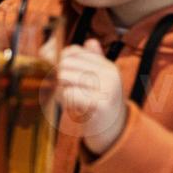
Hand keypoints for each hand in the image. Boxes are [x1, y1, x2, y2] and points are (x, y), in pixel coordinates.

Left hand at [55, 38, 126, 153]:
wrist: (112, 132)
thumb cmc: (96, 103)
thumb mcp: (94, 80)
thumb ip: (84, 61)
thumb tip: (87, 41)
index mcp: (106, 65)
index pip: (71, 51)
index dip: (60, 62)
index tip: (63, 77)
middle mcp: (109, 73)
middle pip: (65, 64)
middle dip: (59, 79)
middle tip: (67, 92)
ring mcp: (107, 88)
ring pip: (65, 78)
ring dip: (61, 91)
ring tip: (72, 100)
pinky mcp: (101, 104)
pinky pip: (68, 94)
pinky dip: (66, 102)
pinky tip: (75, 108)